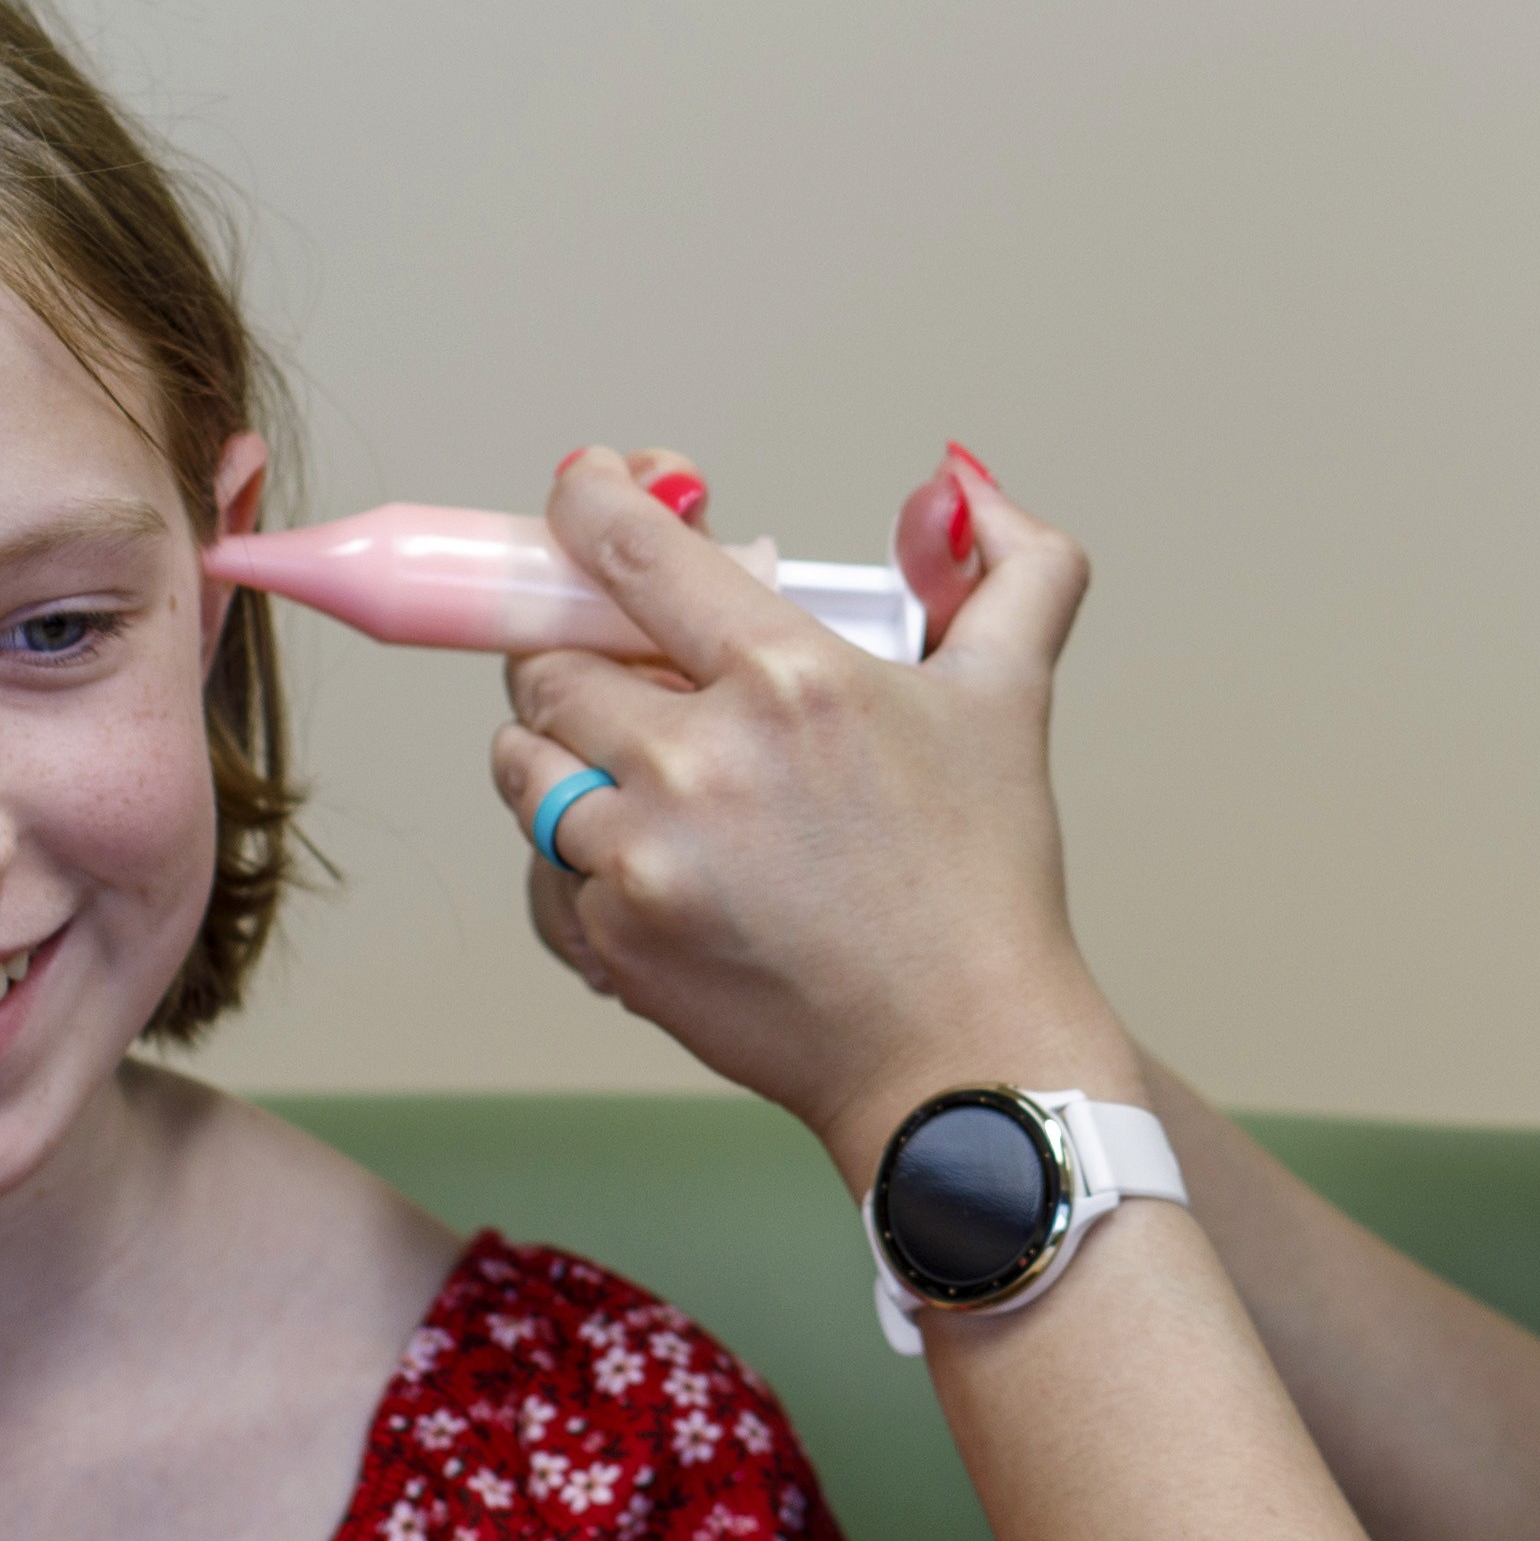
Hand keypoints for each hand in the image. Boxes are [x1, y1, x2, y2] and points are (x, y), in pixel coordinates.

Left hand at [495, 446, 1138, 1179]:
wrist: (956, 1057)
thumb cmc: (980, 884)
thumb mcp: (1011, 698)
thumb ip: (1015, 567)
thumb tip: (963, 483)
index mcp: (790, 678)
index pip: (632, 551)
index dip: (587, 502)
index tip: (581, 489)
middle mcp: (699, 758)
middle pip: (550, 659)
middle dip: (582, 656)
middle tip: (640, 678)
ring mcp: (642, 854)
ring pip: (524, 760)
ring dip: (564, 755)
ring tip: (646, 780)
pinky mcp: (611, 936)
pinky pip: (540, 867)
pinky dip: (578, 861)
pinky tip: (657, 871)